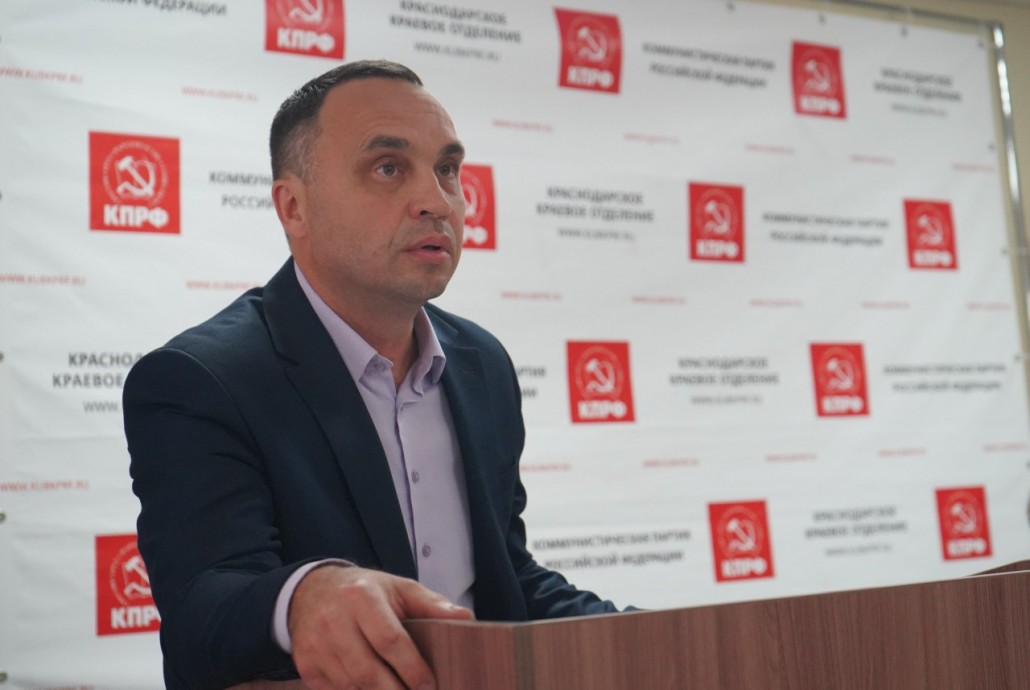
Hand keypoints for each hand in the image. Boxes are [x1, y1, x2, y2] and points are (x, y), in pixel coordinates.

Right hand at [288, 565, 473, 689]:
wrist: (312, 590)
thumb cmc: (365, 591)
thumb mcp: (399, 588)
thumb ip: (432, 604)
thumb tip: (465, 617)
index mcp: (362, 597)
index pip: (389, 640)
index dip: (412, 668)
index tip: (429, 685)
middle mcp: (334, 620)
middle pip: (368, 672)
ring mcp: (316, 644)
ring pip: (351, 686)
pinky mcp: (306, 663)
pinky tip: (372, 689)